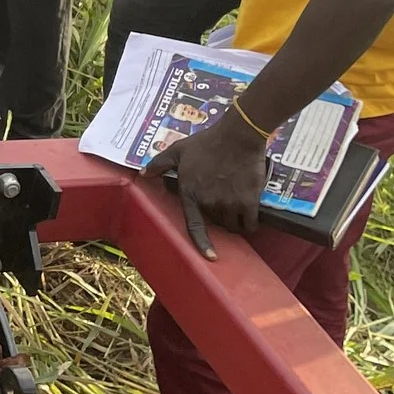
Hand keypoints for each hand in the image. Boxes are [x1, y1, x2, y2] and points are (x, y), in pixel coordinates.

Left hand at [141, 114, 269, 259]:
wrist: (237, 136)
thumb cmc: (206, 142)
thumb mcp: (178, 150)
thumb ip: (159, 164)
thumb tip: (143, 174)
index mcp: (190, 193)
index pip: (193, 225)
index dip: (202, 243)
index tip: (211, 257)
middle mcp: (209, 202)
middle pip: (216, 222)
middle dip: (218, 216)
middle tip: (222, 201)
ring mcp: (229, 203)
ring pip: (233, 225)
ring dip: (235, 221)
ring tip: (236, 206)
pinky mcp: (248, 201)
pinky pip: (250, 223)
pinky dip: (250, 223)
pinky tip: (250, 217)